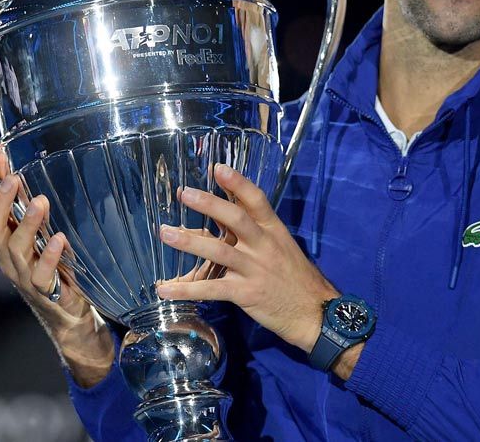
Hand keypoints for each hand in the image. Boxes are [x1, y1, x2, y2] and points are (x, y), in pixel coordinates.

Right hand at [0, 146, 113, 385]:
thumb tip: (31, 165)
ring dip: (27, 224)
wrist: (70, 314)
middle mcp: (8, 257)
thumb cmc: (56, 266)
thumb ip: (34, 207)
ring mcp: (24, 275)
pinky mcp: (45, 291)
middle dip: (0, 202)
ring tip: (40, 201)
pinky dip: (49, 256)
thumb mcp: (43, 233)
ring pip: (16, 249)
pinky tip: (60, 240)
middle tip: (12, 177)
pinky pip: (42, 275)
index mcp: (5, 240)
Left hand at [155, 163, 338, 353]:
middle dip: (209, 204)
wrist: (314, 312)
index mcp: (273, 230)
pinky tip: (164, 289)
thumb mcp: (279, 246)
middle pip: (236, 219)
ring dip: (190, 242)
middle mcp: (263, 246)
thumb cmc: (294, 276)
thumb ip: (252, 231)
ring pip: (220, 251)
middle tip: (184, 193)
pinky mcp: (246, 293)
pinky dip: (186, 289)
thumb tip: (219, 214)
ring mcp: (254, 269)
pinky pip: (212, 289)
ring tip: (165, 233)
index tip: (217, 168)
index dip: (237, 183)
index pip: (256, 200)